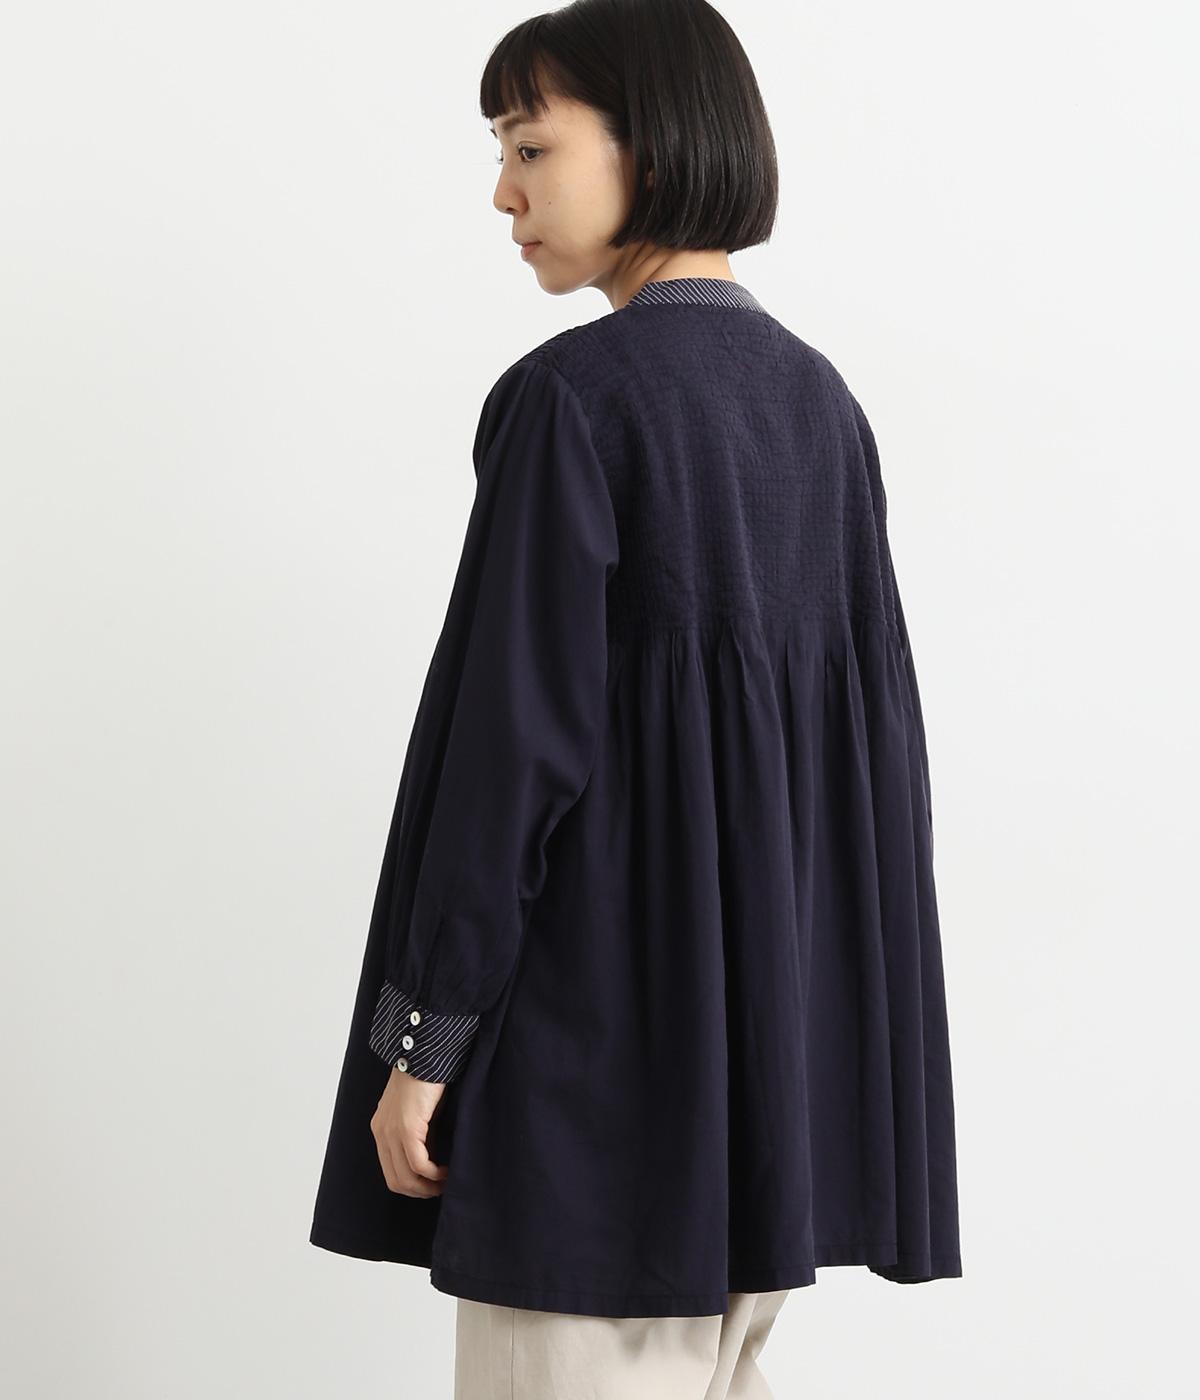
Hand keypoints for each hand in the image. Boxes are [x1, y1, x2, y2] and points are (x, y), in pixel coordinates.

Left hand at [371, 1067, 450, 1197]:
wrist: (426, 1052)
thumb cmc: (428, 1077)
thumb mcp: (419, 1112)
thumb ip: (419, 1134)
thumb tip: (432, 1161)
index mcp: (382, 1128)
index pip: (391, 1171)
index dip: (413, 1184)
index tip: (433, 1184)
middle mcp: (382, 1133)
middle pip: (395, 1181)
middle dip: (420, 1191)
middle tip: (441, 1189)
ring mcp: (391, 1132)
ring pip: (406, 1178)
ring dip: (428, 1186)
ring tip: (447, 1182)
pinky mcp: (406, 1129)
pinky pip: (419, 1164)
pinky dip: (434, 1174)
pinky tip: (447, 1170)